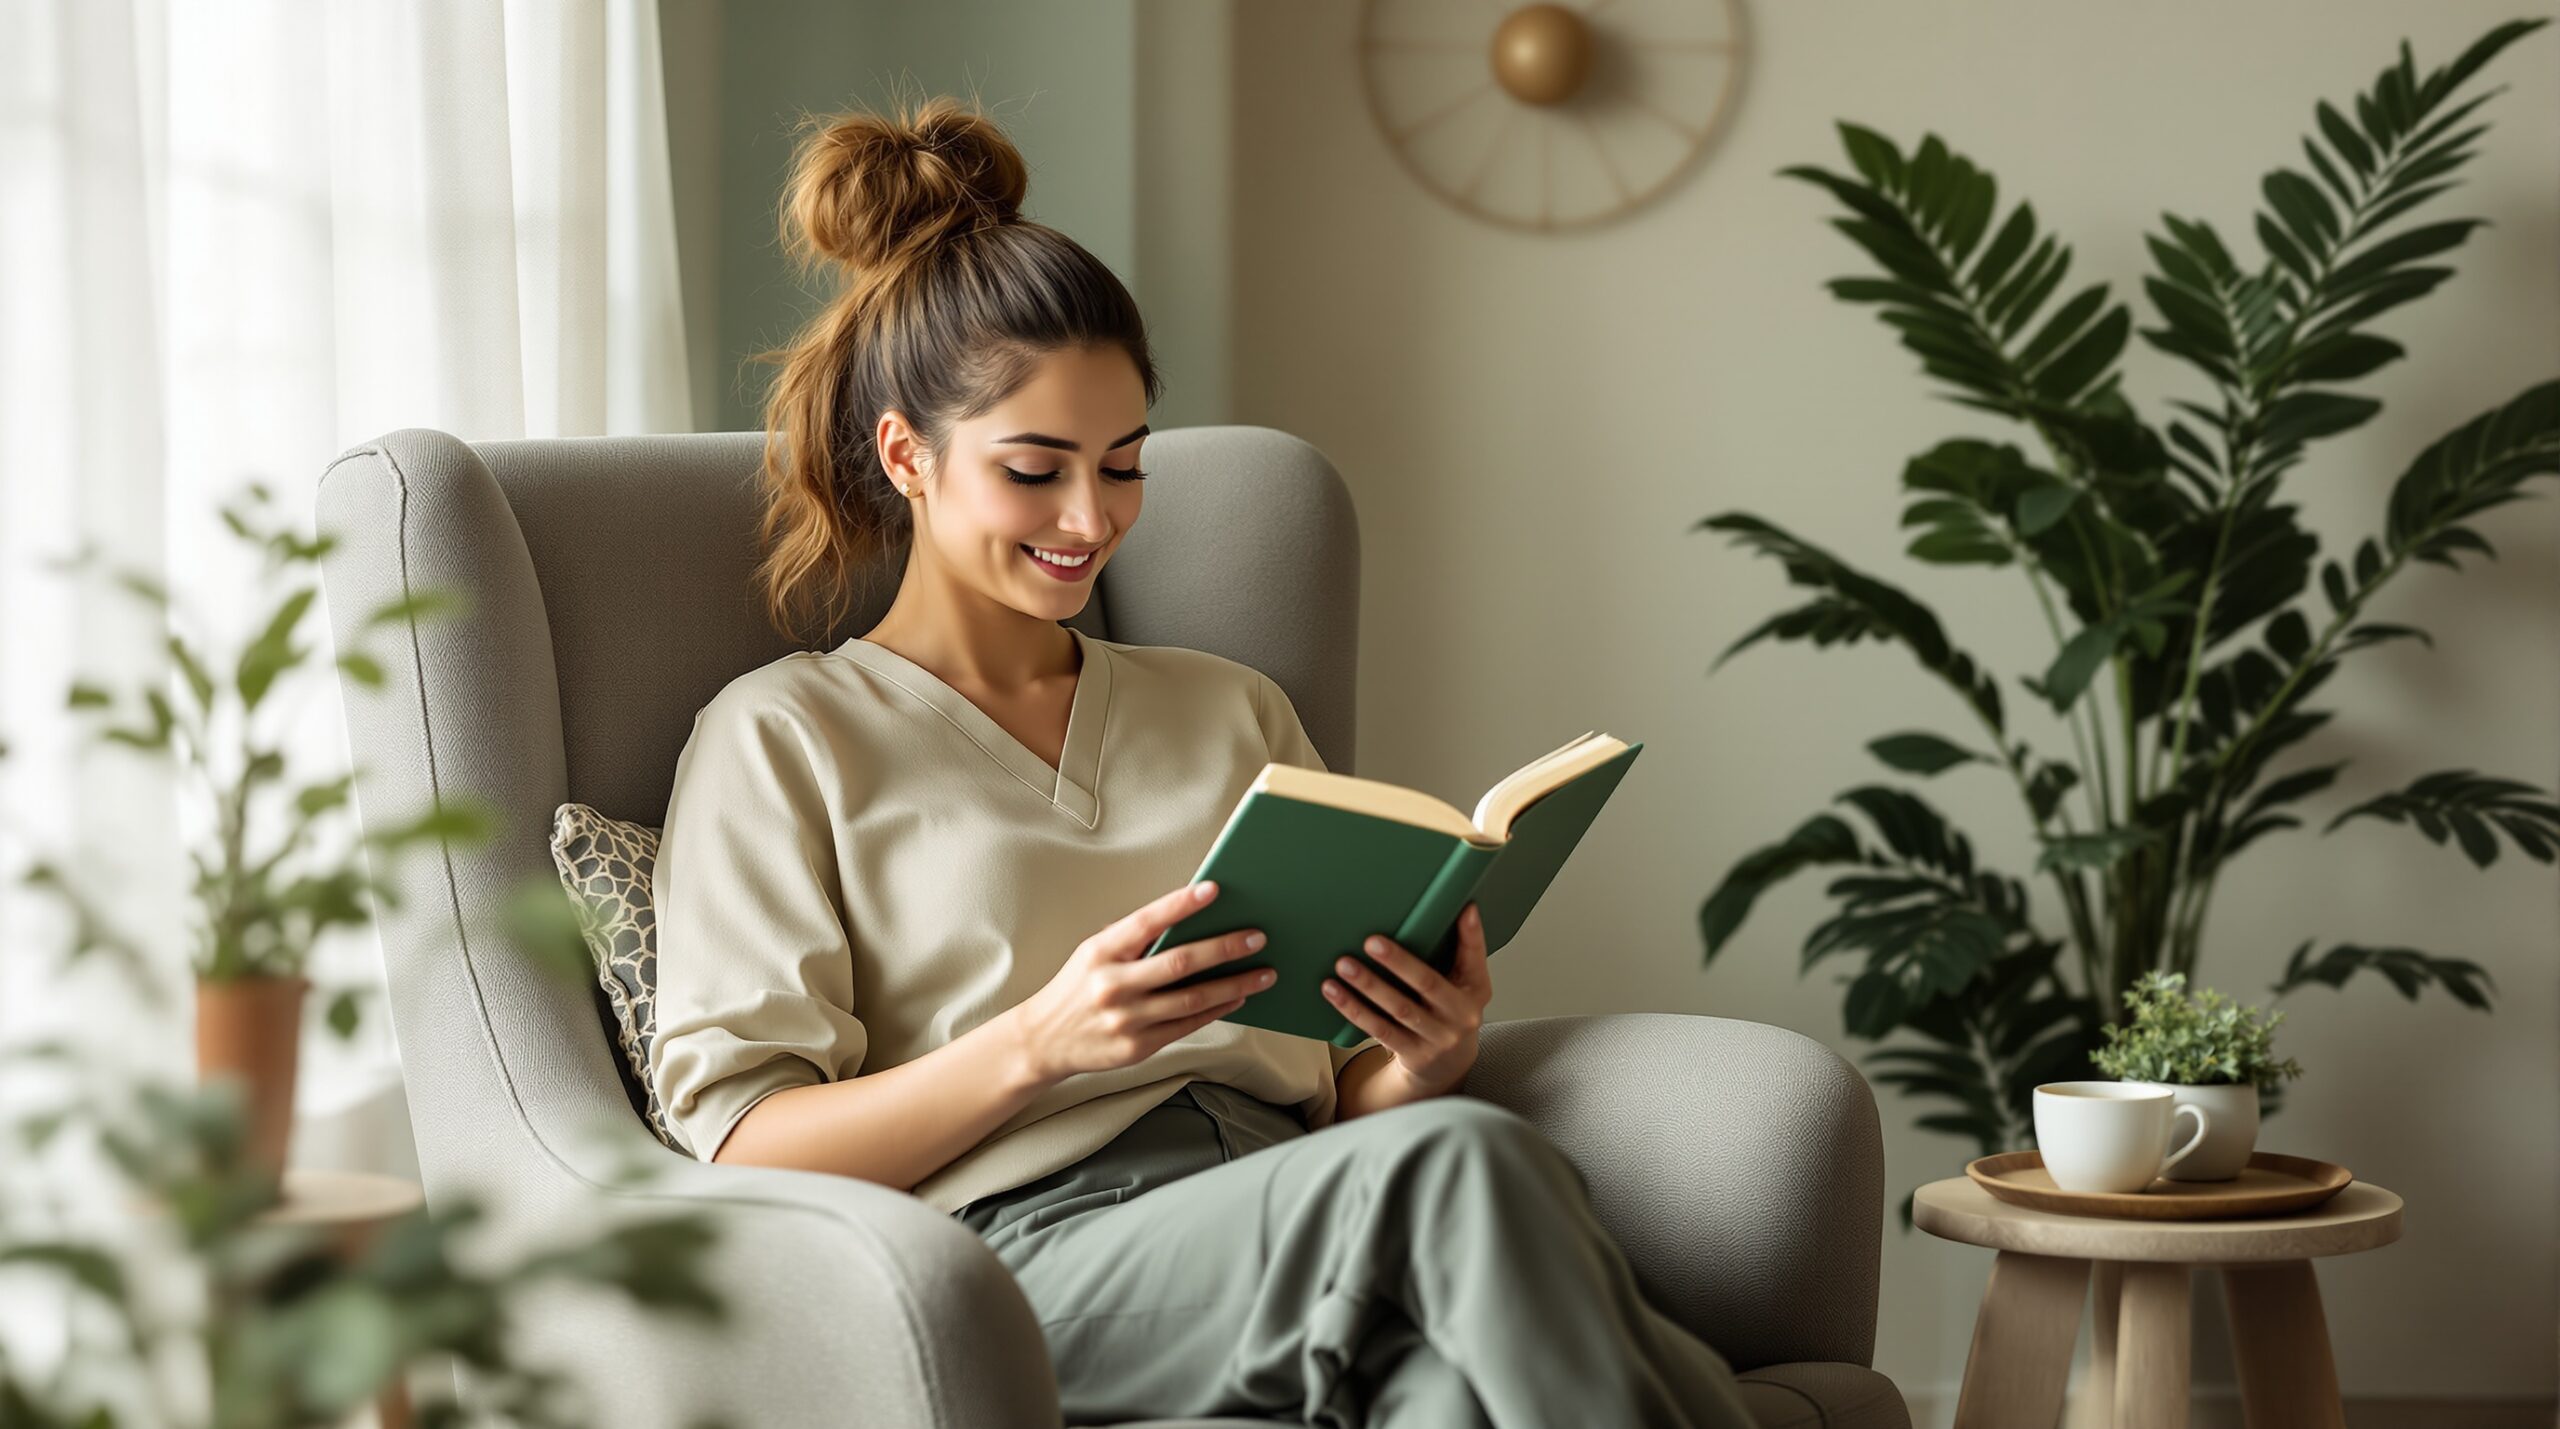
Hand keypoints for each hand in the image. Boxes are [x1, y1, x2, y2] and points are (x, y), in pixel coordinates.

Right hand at [1006, 880, 1275, 1082]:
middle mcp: (1113, 985)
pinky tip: (1238, 997)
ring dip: (1234, 984)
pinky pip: (1187, 1024)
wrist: (1043, 1040)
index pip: (1146, 922)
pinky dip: (1217, 1009)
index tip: (1213, 889)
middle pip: (1180, 963)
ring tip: (1263, 972)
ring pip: (1192, 998)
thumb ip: (1133, 940)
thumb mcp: (1094, 954)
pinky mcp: (1138, 1047)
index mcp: (1101, 952)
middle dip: (1224, 948)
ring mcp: (1126, 1019)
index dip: (1181, 904)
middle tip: (1257, 936)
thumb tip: (1188, 920)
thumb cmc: (1077, 988)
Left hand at [1323, 900, 1489, 1095]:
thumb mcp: (1464, 984)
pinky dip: (1354, 1009)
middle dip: (1399, 962)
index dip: (1472, 935)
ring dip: (1369, 986)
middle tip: (1371, 941)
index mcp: (1475, 990)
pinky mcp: (1412, 1054)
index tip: (1465, 909)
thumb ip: (1460, 951)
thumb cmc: (1450, 1011)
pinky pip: (1379, 1029)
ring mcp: (1436, 1038)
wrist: (1448, 1064)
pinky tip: (1334, 992)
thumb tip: (1463, 908)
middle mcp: (1461, 1016)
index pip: (1475, 958)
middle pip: (1428, 984)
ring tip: (1344, 965)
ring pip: (1398, 1009)